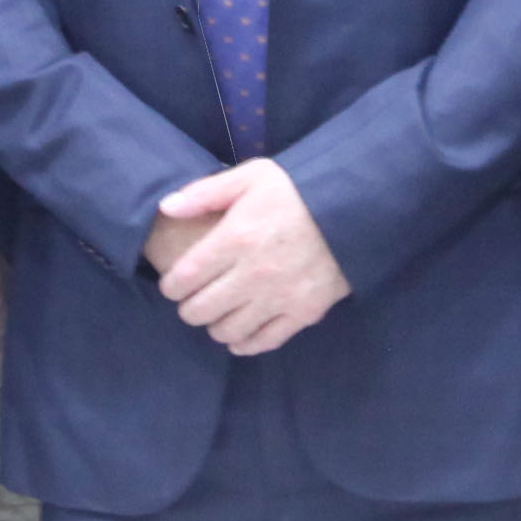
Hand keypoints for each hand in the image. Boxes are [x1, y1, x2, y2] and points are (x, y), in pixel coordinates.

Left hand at [147, 159, 349, 356]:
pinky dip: (245, 344)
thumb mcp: (250, 176)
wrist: (354, 206)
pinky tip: (239, 337)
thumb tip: (166, 207)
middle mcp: (254, 273)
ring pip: (228, 331)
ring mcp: (280, 296)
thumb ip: (205, 193)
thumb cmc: (296, 189)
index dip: (171, 287)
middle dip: (189, 308)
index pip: (184, 277)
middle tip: (192, 301)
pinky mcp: (304, 312)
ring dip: (215, 326)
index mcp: (236, 238)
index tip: (173, 285)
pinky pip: (265, 341)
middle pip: (201, 310)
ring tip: (216, 315)